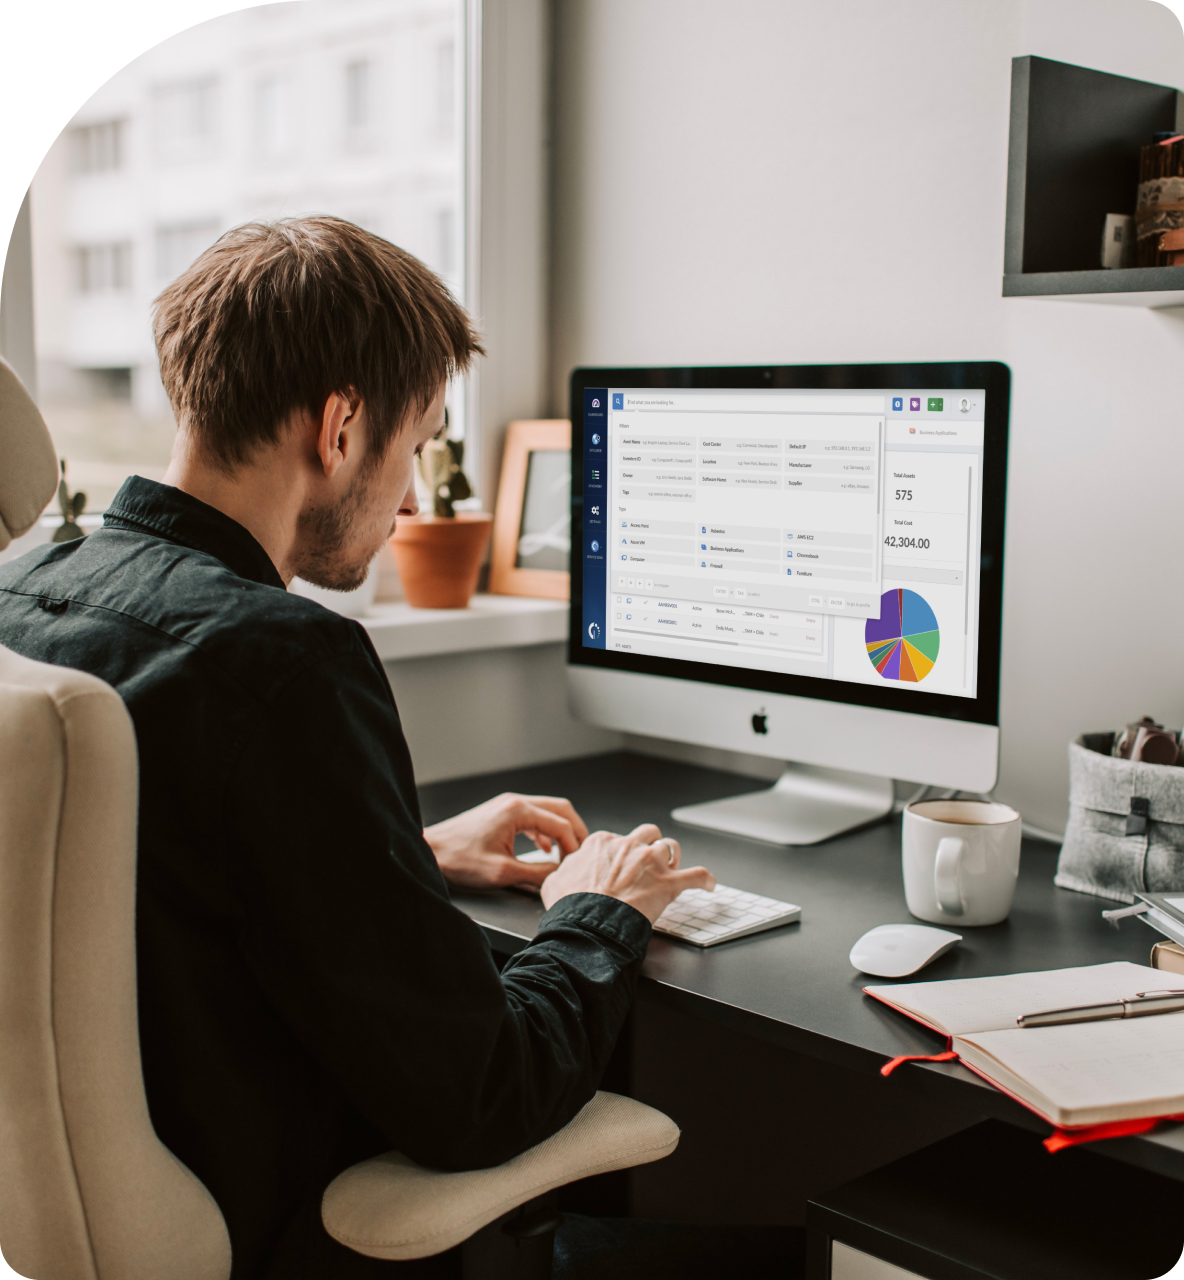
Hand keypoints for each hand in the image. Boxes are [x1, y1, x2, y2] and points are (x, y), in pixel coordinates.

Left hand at [424, 793, 588, 891]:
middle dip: (575, 831)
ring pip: (547, 811)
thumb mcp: (503, 872)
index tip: (576, 865)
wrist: (431, 851)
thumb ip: (536, 873)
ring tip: (567, 853)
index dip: (574, 845)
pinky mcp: (501, 813)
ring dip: (560, 831)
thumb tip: (559, 876)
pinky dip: (545, 831)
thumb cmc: (460, 859)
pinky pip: (533, 817)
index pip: (561, 824)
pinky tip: (544, 848)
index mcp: (517, 810)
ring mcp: (507, 805)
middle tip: (582, 853)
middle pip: (560, 809)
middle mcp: (514, 802)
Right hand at [539, 824, 714, 923]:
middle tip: (649, 859)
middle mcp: (629, 846)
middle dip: (650, 844)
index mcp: (602, 843)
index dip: (620, 852)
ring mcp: (651, 863)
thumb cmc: (571, 906)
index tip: (621, 863)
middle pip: (648, 833)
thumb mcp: (555, 882)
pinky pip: (697, 876)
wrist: (587, 924)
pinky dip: (705, 880)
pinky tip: (709, 884)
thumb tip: (563, 873)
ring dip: (673, 857)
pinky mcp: (669, 884)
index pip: (616, 839)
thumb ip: (564, 872)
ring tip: (674, 867)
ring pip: (671, 847)